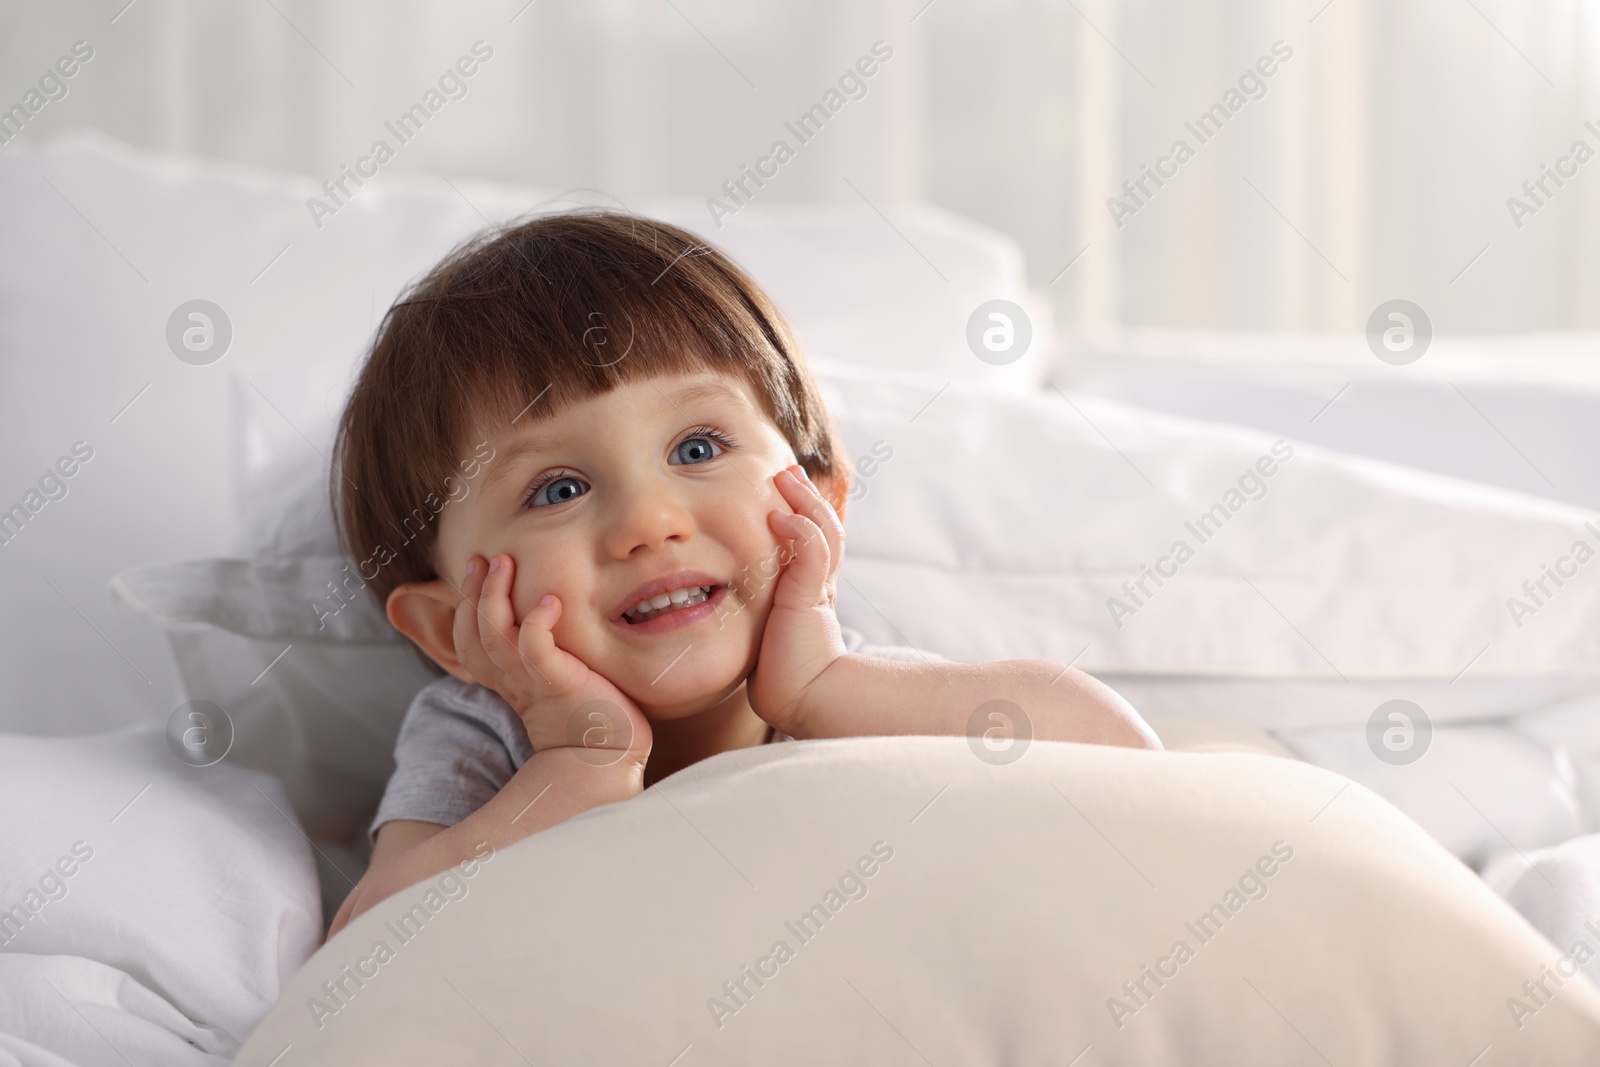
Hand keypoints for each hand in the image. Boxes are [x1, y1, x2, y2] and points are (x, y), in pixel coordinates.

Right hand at [453, 554, 651, 767]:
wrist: (607, 757)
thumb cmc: (591, 714)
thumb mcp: (558, 677)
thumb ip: (544, 651)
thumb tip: (548, 614)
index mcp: (508, 680)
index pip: (469, 640)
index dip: (466, 604)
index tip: (475, 567)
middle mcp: (513, 680)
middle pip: (473, 635)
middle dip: (473, 593)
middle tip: (483, 558)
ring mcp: (533, 682)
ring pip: (495, 636)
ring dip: (495, 596)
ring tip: (505, 562)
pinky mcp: (558, 683)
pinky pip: (535, 650)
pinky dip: (537, 624)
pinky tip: (550, 601)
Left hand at [746, 465, 849, 733]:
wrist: (802, 700)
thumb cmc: (779, 675)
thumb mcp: (762, 634)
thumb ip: (752, 614)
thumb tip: (712, 599)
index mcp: (807, 592)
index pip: (811, 542)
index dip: (803, 513)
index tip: (783, 488)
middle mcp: (817, 585)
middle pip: (822, 529)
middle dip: (807, 496)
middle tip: (788, 470)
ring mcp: (817, 590)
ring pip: (821, 534)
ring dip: (805, 502)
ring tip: (786, 476)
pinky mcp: (810, 600)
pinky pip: (810, 556)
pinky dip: (800, 532)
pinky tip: (780, 515)